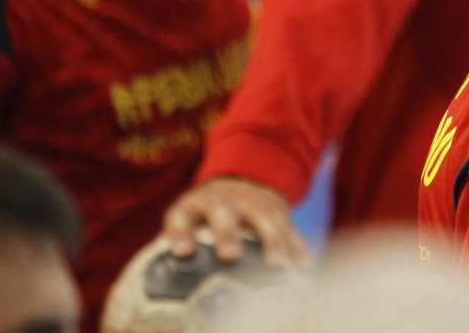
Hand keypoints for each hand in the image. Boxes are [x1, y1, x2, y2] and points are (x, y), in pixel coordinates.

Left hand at [163, 177, 308, 264]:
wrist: (243, 182)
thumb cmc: (206, 218)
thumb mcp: (189, 222)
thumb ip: (180, 246)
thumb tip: (165, 286)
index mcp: (195, 205)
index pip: (182, 216)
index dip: (181, 233)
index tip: (182, 252)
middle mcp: (225, 200)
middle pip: (224, 212)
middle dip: (227, 233)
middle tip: (229, 255)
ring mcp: (255, 202)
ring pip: (265, 217)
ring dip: (271, 239)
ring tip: (275, 264)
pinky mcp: (280, 211)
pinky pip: (291, 227)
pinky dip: (298, 246)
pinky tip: (303, 266)